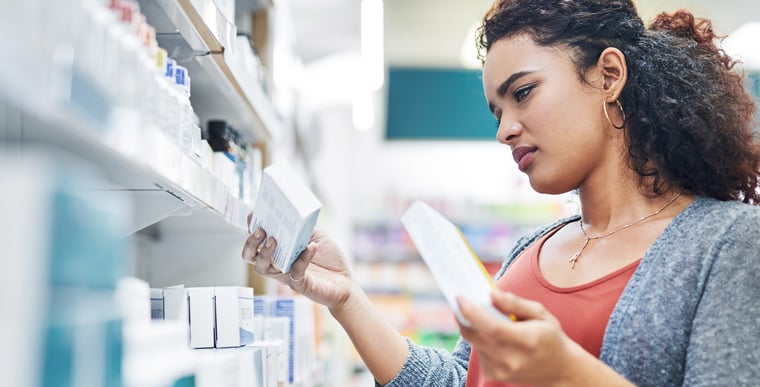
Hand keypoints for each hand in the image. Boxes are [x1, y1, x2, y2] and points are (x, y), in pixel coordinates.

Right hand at [241, 214, 356, 310]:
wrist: (345, 283)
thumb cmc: (329, 260)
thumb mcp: (316, 236)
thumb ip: (304, 227)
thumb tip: (295, 214)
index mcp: (279, 251)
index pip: (257, 241)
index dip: (251, 228)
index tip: (252, 214)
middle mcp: (277, 264)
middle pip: (250, 256)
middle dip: (251, 242)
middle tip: (260, 230)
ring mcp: (286, 276)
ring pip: (262, 268)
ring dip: (265, 252)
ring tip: (274, 239)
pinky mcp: (300, 285)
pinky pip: (295, 272)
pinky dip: (303, 258)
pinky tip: (311, 247)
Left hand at [457, 290, 579, 386]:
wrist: (560, 371)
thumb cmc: (550, 338)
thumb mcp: (540, 314)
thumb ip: (514, 303)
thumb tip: (491, 294)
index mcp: (526, 341)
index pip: (491, 327)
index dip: (471, 312)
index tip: (460, 297)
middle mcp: (511, 359)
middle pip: (476, 335)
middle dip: (464, 316)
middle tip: (462, 301)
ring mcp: (501, 370)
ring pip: (474, 343)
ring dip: (473, 328)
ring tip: (483, 317)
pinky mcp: (494, 375)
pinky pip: (478, 352)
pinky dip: (480, 340)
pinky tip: (493, 337)